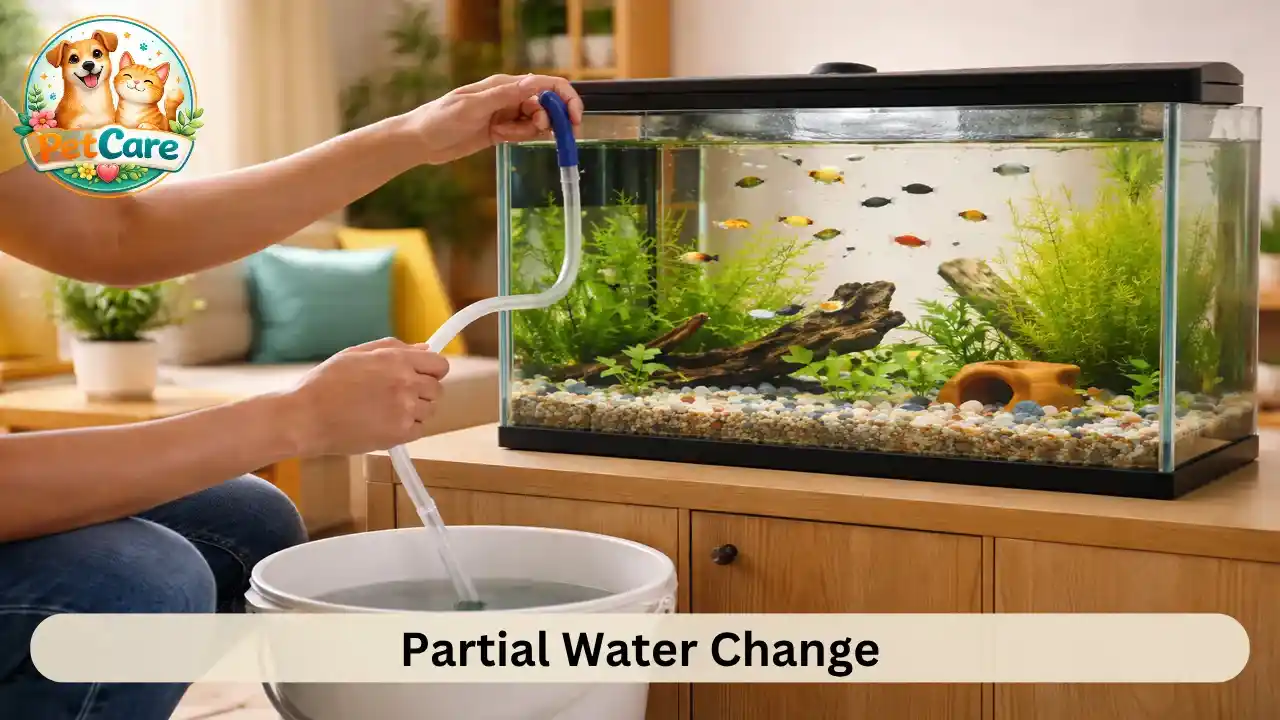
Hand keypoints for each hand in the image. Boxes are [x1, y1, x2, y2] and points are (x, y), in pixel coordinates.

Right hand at [281, 337, 449, 455]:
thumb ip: (394, 348)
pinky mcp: (399, 434)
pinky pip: (419, 430)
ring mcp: (405, 410)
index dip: (431, 370)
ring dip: (415, 410)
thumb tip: (425, 349)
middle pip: (436, 389)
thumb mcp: (356, 354)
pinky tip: (385, 423)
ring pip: (429, 411)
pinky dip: (407, 428)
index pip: (439, 365)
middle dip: (422, 391)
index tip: (421, 375)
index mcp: (396, 360)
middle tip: (397, 395)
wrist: (306, 417)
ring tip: (387, 410)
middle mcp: (406, 383)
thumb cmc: (325, 383)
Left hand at [406, 73, 584, 165]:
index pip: (545, 85)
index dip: (565, 99)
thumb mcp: (472, 106)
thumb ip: (504, 95)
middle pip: (546, 105)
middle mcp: (509, 97)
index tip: (575, 118)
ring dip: (530, 131)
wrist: (421, 141)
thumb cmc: (440, 118)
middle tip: (547, 132)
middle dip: (552, 119)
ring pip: (536, 122)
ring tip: (504, 135)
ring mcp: (506, 114)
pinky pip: (523, 134)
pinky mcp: (501, 131)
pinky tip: (501, 139)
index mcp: (504, 85)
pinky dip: (519, 138)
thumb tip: (534, 83)